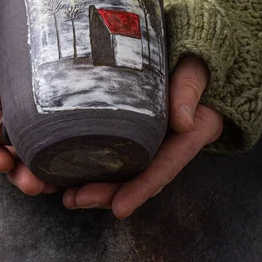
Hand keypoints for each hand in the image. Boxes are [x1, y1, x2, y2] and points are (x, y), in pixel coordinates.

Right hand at [0, 38, 57, 194]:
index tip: (3, 162)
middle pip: (2, 146)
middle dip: (17, 169)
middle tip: (36, 185)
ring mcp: (13, 104)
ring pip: (24, 141)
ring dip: (37, 164)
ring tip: (54, 183)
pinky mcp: (35, 98)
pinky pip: (42, 125)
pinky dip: (52, 143)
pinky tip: (69, 160)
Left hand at [62, 56, 222, 218]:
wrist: (188, 54)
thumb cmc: (194, 59)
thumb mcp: (196, 69)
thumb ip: (190, 90)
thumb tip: (183, 123)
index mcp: (191, 133)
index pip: (166, 166)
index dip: (142, 188)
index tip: (119, 208)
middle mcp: (169, 143)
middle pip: (139, 176)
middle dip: (108, 193)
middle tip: (77, 199)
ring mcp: (150, 139)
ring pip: (124, 171)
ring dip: (95, 187)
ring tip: (67, 197)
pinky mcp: (133, 131)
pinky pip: (113, 153)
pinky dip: (91, 166)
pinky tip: (65, 175)